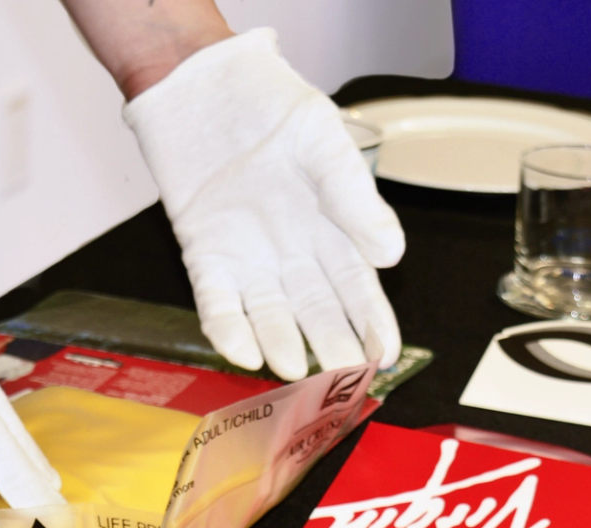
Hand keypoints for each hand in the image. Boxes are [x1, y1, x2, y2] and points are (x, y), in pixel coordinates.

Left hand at [123, 29, 403, 379]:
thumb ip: (354, 197)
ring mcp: (249, 260)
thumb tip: (390, 254)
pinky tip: (245, 353)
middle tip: (345, 380)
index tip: (385, 356)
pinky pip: (218, 304)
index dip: (373, 326)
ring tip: (296, 372)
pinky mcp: (207, 257)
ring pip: (271, 317)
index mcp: (331, 230)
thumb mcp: (323, 142)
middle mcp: (292, 255)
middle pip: (319, 314)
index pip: (358, 291)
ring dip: (283, 346)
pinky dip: (230, 330)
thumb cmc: (266, 104)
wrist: (199, 83)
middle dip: (333, 348)